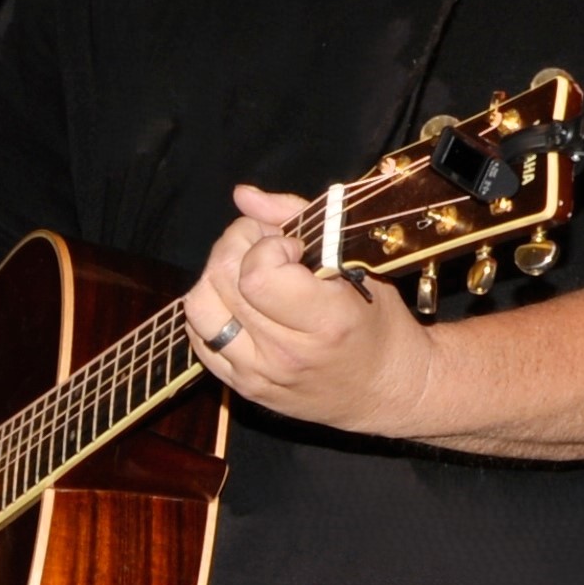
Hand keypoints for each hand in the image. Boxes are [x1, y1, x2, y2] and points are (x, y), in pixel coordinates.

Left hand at [185, 187, 436, 437]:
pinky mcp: (241, 386)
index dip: (266, 245)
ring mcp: (257, 374)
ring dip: (215, 277)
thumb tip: (244, 195)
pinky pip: (198, 338)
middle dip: (236, 245)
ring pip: (198, 308)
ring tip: (247, 272)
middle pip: (221, 281)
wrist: (385, 389)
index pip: (257, 275)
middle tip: (264, 246)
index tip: (291, 246)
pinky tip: (239, 302)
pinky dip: (211, 309)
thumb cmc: (378, 322)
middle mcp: (285, 353)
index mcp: (325, 322)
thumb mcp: (358, 264)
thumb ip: (299, 219)